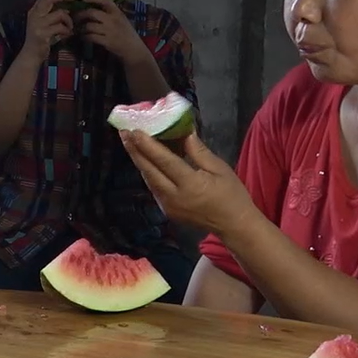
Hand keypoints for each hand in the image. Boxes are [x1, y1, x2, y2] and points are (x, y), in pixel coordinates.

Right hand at [23, 0, 76, 57]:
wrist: (31, 55)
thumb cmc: (41, 39)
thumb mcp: (44, 23)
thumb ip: (52, 14)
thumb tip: (67, 5)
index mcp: (34, 11)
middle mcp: (34, 15)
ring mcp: (37, 24)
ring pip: (60, 14)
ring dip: (69, 20)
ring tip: (70, 27)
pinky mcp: (42, 34)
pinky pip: (61, 27)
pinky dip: (67, 31)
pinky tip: (67, 35)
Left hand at [73, 0, 150, 62]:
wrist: (133, 49)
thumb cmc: (126, 33)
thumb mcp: (121, 19)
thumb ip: (110, 13)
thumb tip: (93, 7)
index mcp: (118, 12)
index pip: (105, 1)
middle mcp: (113, 20)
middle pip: (92, 13)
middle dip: (81, 14)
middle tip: (75, 17)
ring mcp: (110, 31)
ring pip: (89, 26)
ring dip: (81, 27)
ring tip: (78, 29)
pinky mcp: (106, 41)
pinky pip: (90, 37)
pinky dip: (84, 36)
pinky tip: (84, 37)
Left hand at [119, 130, 256, 234]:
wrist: (234, 226)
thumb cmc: (232, 195)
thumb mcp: (219, 169)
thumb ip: (198, 152)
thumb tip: (184, 132)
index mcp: (190, 185)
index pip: (164, 161)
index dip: (148, 145)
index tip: (135, 131)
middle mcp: (174, 197)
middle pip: (149, 171)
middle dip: (135, 151)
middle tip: (123, 132)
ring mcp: (168, 206)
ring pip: (148, 180)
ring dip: (139, 161)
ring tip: (130, 142)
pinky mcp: (167, 211)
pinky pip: (154, 188)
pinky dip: (148, 172)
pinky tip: (144, 160)